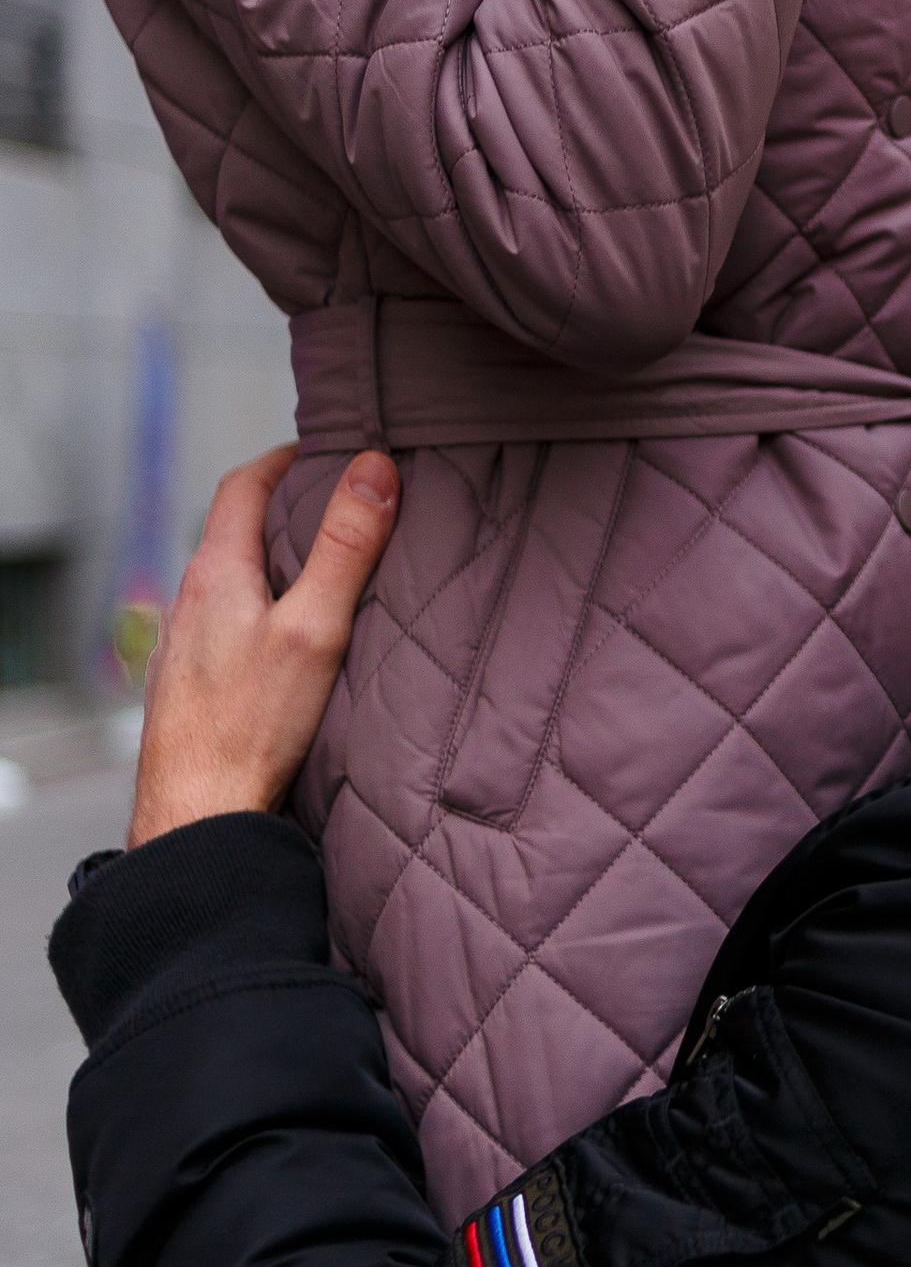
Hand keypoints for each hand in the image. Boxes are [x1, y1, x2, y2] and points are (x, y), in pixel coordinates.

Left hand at [128, 449, 400, 848]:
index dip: (285, 458)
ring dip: (270, 569)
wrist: (195, 816)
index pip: (243, 485)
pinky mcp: (188, 690)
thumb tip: (373, 468)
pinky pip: (223, 632)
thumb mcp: (315, 628)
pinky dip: (257, 617)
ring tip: (322, 577)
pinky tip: (285, 651)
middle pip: (234, 534)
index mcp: (215, 574)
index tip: (325, 450)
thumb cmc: (252, 728)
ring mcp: (181, 649)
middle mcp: (187, 604)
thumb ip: (345, 548)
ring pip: (228, 587)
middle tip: (339, 508)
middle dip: (285, 512)